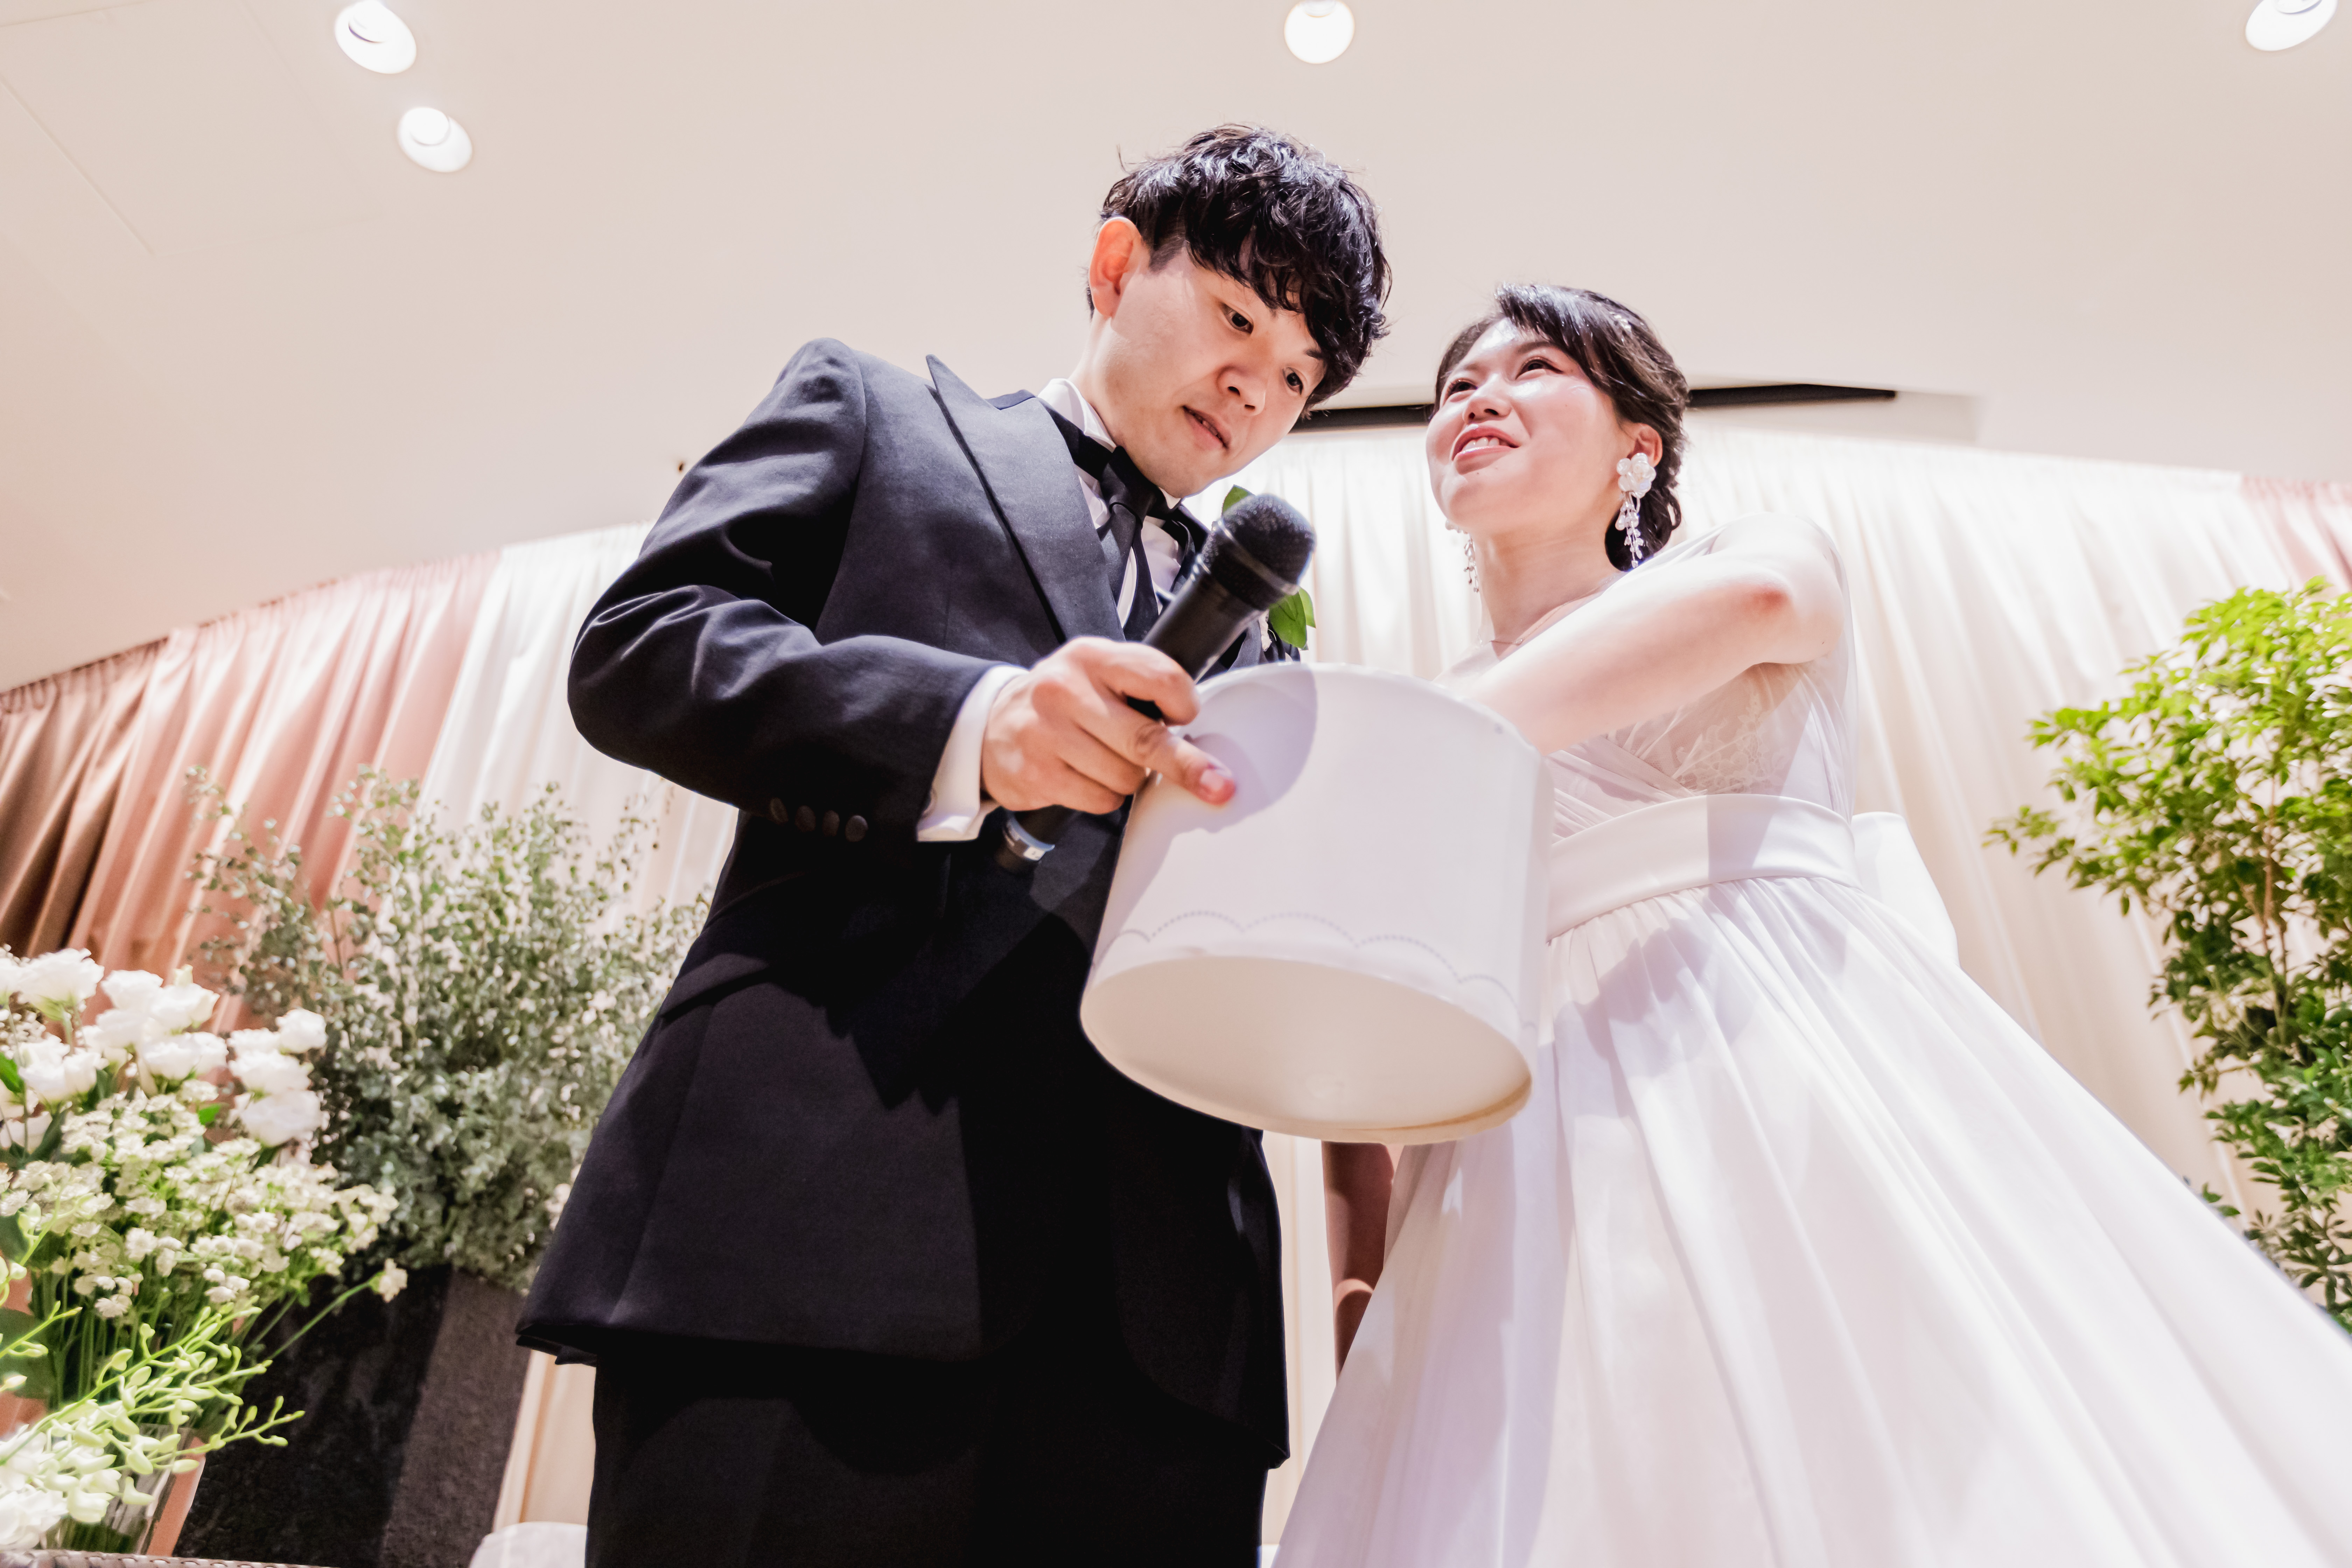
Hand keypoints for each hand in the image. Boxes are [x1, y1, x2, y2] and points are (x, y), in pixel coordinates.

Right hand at [979, 638, 1235, 814]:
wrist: (991, 726)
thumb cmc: (1064, 702)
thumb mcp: (1099, 673)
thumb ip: (1143, 684)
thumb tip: (1195, 726)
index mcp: (1091, 656)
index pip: (1159, 677)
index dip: (1184, 703)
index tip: (1187, 717)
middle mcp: (1064, 689)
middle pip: (1146, 738)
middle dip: (1186, 765)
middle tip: (1218, 785)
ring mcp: (1046, 733)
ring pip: (1125, 776)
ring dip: (1130, 778)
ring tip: (1106, 760)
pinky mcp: (1036, 773)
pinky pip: (1100, 799)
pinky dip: (1104, 796)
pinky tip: (1084, 777)